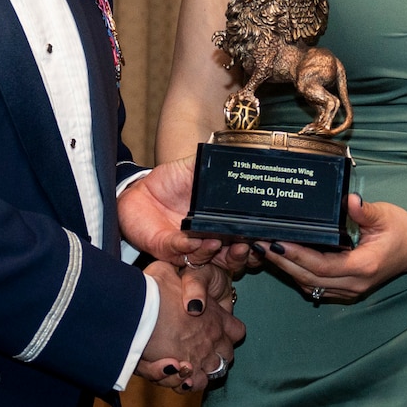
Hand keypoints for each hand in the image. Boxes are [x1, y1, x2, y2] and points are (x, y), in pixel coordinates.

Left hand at [118, 158, 250, 271]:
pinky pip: (180, 251)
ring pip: (207, 259)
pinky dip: (188, 247)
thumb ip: (214, 161)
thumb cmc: (171, 180)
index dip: (258, 241)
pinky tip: (193, 240)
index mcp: (222, 221)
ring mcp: (189, 246)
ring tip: (217, 241)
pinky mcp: (168, 248)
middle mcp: (209, 238)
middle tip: (246, 246)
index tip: (267, 236)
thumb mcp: (194, 167)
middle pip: (232, 257)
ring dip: (214, 252)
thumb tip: (236, 147)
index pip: (247, 237)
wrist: (139, 190)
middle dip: (241, 256)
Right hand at [136, 261, 244, 393]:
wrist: (138, 312)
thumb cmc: (151, 291)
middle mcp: (213, 339)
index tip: (212, 331)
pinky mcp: (185, 374)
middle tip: (196, 351)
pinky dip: (187, 383)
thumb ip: (173, 274)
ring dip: (202, 370)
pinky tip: (175, 374)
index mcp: (216, 316)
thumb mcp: (164, 271)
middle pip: (228, 355)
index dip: (227, 332)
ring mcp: (202, 358)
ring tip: (184, 365)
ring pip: (214, 372)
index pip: (237, 331)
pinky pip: (194, 384)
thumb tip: (171, 273)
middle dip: (216, 355)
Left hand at [256, 196, 406, 301]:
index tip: (275, 242)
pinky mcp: (348, 290)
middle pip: (310, 278)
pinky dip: (300, 275)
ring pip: (311, 285)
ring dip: (288, 271)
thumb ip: (365, 211)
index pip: (321, 265)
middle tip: (260, 245)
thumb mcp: (385, 215)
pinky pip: (318, 287)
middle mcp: (355, 283)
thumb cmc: (400, 229)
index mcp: (362, 266)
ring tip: (266, 251)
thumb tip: (349, 199)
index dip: (295, 255)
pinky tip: (286, 260)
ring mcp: (351, 290)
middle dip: (282, 263)